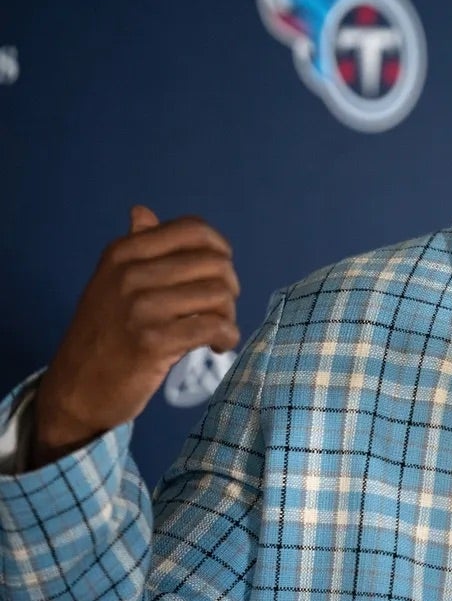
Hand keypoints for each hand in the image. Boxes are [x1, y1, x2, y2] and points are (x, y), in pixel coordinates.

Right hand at [29, 206, 240, 468]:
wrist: (74, 390)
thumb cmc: (103, 334)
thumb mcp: (111, 283)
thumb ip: (136, 247)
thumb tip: (142, 210)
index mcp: (123, 253)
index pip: (193, 230)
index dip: (219, 249)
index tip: (219, 273)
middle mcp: (130, 273)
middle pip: (214, 262)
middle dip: (228, 287)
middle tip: (218, 310)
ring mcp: (140, 307)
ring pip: (218, 294)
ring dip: (228, 315)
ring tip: (216, 330)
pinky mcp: (152, 341)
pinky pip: (213, 326)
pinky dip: (227, 336)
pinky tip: (218, 345)